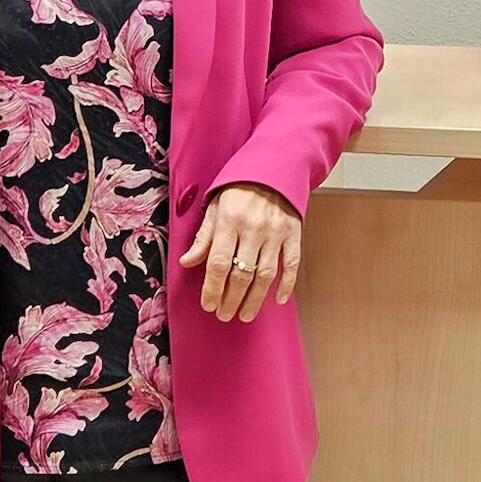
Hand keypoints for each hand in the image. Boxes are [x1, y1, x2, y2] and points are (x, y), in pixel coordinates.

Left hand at [179, 183, 301, 321]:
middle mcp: (253, 228)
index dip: (213, 288)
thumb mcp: (215, 207)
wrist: (273, 166)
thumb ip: (203, 237)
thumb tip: (187, 262)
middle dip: (231, 299)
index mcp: (229, 221)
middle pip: (241, 273)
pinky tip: (279, 299)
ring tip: (245, 314)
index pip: (219, 263)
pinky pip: (292, 264)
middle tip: (224, 314)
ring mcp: (276, 232)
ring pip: (265, 274)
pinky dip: (287, 284)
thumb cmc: (239, 188)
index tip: (208, 304)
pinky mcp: (293, 234)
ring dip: (255, 299)